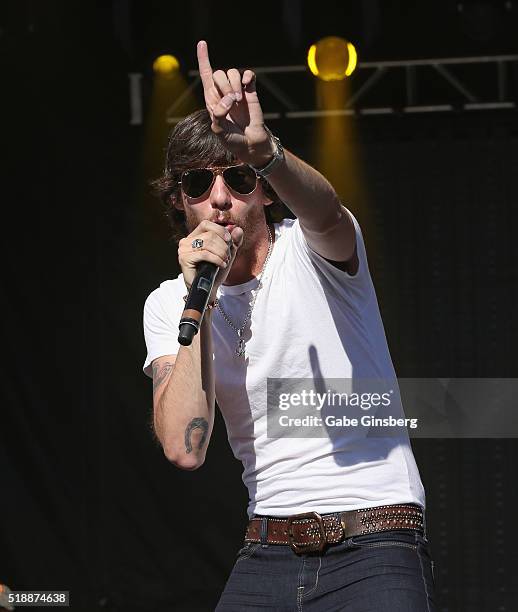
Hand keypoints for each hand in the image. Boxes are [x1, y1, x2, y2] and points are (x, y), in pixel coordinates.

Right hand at [178, 221, 243, 298]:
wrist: (208, 289)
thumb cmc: (215, 271)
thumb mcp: (227, 254)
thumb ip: (233, 241)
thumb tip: (238, 229)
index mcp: (194, 236)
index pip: (206, 224)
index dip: (219, 230)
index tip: (229, 240)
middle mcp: (186, 241)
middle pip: (209, 234)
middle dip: (223, 246)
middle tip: (227, 256)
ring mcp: (183, 250)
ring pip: (207, 243)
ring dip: (221, 253)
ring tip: (224, 261)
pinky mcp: (184, 258)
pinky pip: (204, 253)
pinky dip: (217, 259)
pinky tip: (221, 265)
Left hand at [197, 40, 273, 166]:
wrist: (251, 144)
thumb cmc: (233, 140)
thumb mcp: (219, 131)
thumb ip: (219, 114)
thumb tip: (229, 99)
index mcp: (212, 101)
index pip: (206, 75)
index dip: (203, 59)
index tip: (202, 43)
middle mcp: (223, 93)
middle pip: (218, 73)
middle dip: (223, 85)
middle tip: (232, 102)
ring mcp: (237, 91)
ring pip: (232, 72)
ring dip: (234, 85)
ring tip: (239, 100)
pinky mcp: (250, 92)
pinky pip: (248, 75)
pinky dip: (247, 77)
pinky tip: (246, 85)